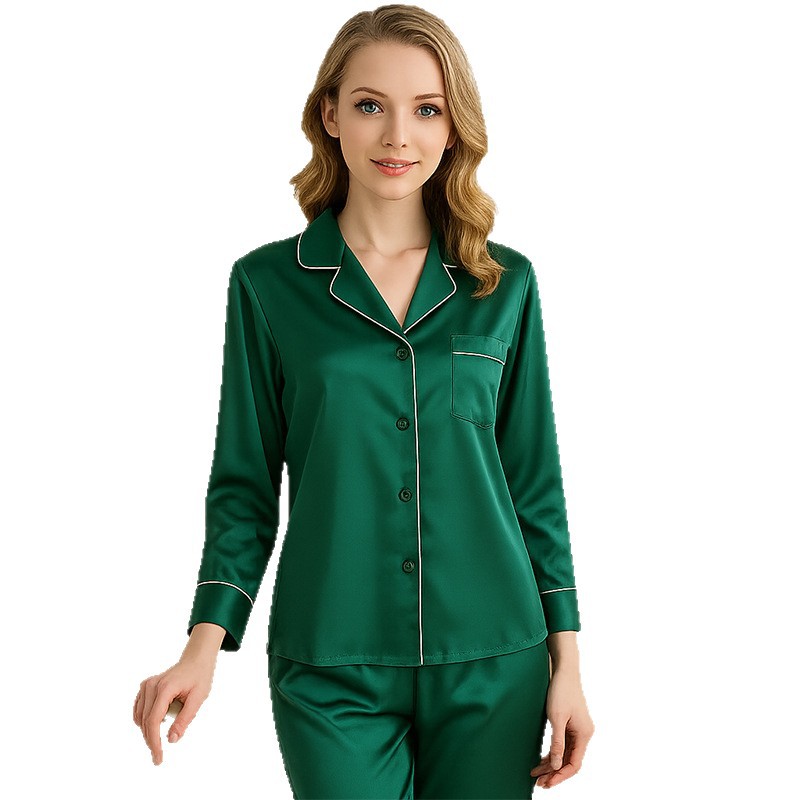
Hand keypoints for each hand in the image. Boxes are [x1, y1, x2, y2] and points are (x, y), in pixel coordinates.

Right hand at [133, 655, 215, 765]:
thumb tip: (172, 740)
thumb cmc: (200, 678)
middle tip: (158, 758)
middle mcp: (151, 686)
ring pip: (140, 718)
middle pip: (146, 722)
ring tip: (161, 740)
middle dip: (151, 741)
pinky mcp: (145, 687)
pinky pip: (139, 710)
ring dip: (148, 732)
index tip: (158, 757)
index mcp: (165, 688)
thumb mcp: (198, 699)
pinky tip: (157, 725)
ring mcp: (146, 685)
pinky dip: (145, 721)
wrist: (196, 661)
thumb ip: (185, 719)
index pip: (154, 720)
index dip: (154, 742)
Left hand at [530, 668, 593, 788]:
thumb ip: (557, 743)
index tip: (547, 782)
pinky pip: (563, 744)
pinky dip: (553, 753)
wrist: (564, 670)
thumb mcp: (556, 718)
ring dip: (552, 764)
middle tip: (539, 782)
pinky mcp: (570, 724)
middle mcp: (583, 734)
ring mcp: (577, 730)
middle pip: (569, 761)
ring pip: (565, 754)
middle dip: (554, 773)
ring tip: (537, 774)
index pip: (574, 764)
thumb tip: (556, 765)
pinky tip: (542, 759)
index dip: (561, 775)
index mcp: (584, 734)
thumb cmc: (561, 691)